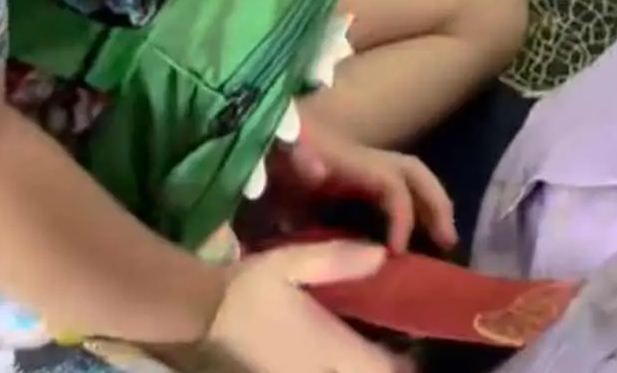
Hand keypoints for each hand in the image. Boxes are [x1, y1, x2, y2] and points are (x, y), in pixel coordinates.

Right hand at [203, 242, 399, 372]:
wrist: (204, 315)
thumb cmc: (249, 286)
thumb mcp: (291, 262)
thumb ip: (337, 260)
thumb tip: (382, 254)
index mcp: (330, 346)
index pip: (382, 369)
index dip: (404, 361)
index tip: (413, 338)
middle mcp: (321, 372)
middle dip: (383, 364)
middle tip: (392, 339)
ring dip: (360, 364)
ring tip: (367, 341)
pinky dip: (338, 366)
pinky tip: (335, 345)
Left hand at [272, 118, 455, 252]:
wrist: (247, 129)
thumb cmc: (260, 147)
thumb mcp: (272, 151)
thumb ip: (293, 156)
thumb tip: (318, 167)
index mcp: (345, 158)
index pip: (392, 182)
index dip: (403, 215)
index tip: (396, 253)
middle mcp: (358, 158)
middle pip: (412, 172)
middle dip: (435, 203)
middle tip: (448, 243)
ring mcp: (354, 166)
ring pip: (404, 177)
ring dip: (427, 205)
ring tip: (440, 243)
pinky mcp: (345, 178)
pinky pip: (386, 189)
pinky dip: (404, 209)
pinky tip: (400, 242)